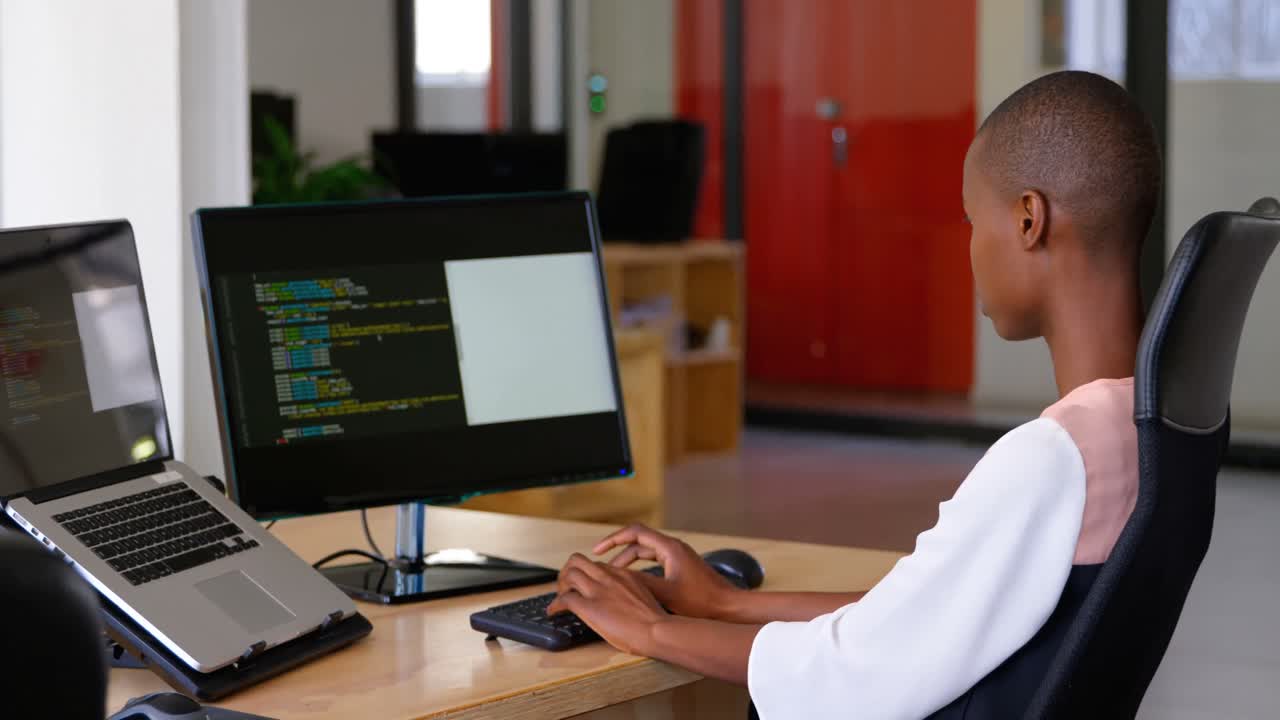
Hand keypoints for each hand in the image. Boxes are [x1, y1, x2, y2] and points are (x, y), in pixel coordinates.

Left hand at [546, 554, 667, 654]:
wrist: (657, 630)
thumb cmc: (655, 621)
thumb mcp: (643, 597)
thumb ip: (629, 593)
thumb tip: (620, 602)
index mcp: (622, 574)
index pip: (596, 565)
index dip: (586, 574)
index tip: (583, 584)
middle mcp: (608, 577)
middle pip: (578, 560)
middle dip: (567, 571)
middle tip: (565, 585)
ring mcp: (598, 590)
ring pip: (569, 574)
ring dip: (560, 585)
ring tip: (560, 597)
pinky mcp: (589, 607)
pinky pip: (565, 599)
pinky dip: (555, 605)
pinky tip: (553, 612)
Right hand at [593, 524, 740, 620]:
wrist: (728, 607)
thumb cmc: (702, 602)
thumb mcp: (666, 593)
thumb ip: (641, 582)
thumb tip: (616, 577)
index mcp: (669, 547)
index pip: (634, 532)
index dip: (613, 539)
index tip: (597, 551)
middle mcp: (673, 547)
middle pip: (638, 540)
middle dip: (617, 551)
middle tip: (600, 564)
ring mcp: (677, 556)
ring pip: (645, 551)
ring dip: (628, 560)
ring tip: (612, 574)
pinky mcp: (680, 566)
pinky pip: (654, 560)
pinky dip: (640, 567)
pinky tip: (632, 580)